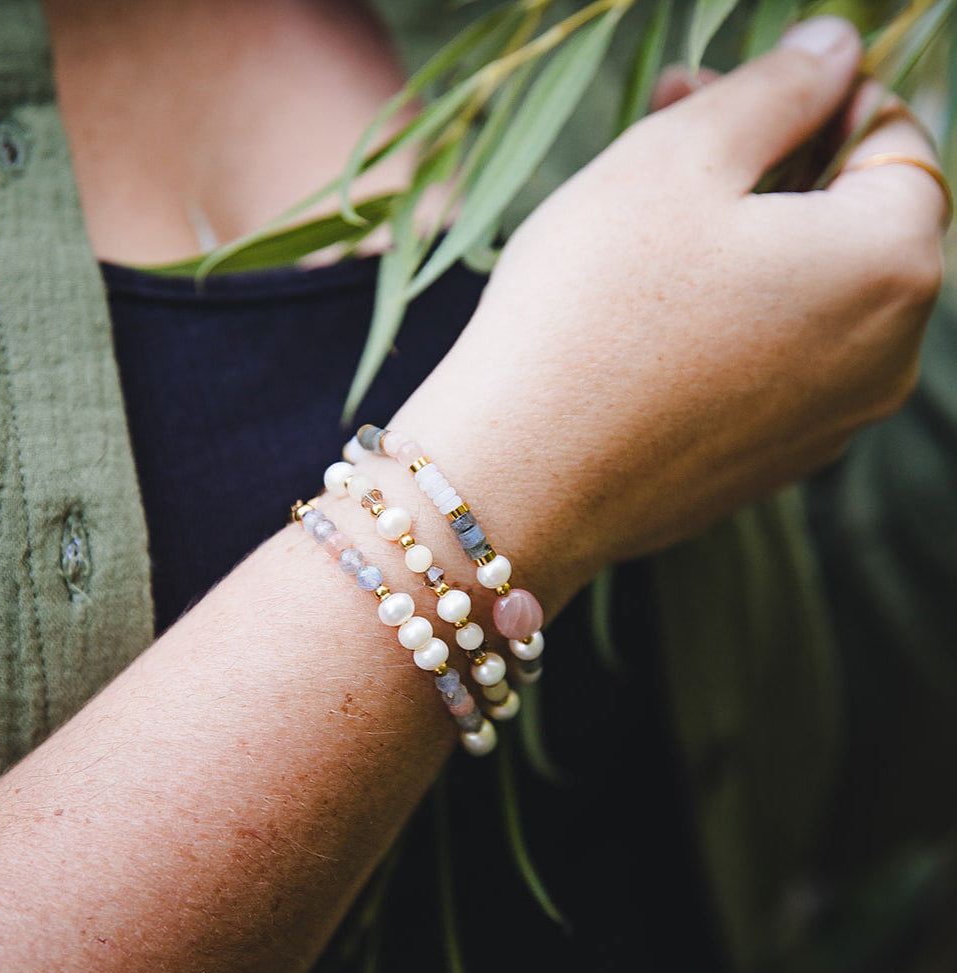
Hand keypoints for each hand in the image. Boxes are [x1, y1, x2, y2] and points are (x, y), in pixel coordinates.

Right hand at [390, 16, 945, 611]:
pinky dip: (728, 322)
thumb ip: (778, 87)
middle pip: (851, 223)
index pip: (898, 141)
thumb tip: (835, 51)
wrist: (517, 479)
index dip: (819, 95)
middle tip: (670, 133)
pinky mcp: (767, 468)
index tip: (735, 90)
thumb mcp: (677, 160)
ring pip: (807, 297)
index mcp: (892, 264)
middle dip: (771, 165)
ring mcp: (828, 426)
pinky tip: (645, 314)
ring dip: (745, 241)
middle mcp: (886, 358)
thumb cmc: (589, 309)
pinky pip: (770, 367)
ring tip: (644, 223)